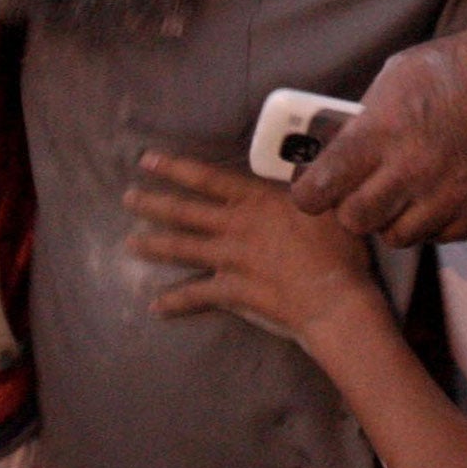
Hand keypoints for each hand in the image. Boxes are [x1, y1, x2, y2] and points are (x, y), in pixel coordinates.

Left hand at [124, 152, 378, 344]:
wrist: (334, 299)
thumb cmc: (338, 250)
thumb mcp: (326, 204)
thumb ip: (306, 182)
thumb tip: (301, 160)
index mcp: (255, 201)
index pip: (208, 179)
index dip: (176, 168)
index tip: (148, 161)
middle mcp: (234, 227)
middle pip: (185, 212)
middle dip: (153, 204)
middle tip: (128, 198)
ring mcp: (229, 260)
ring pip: (182, 249)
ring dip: (154, 245)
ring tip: (130, 244)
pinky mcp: (231, 292)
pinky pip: (196, 296)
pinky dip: (174, 302)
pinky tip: (155, 307)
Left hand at [293, 31, 466, 245]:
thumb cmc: (464, 65)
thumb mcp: (398, 75)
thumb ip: (365, 118)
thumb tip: (336, 146)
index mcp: (382, 133)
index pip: (320, 189)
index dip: (307, 195)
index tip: (309, 191)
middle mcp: (412, 171)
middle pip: (355, 221)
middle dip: (349, 207)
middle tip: (356, 190)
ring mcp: (450, 196)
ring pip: (397, 236)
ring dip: (391, 218)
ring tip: (400, 192)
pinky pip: (440, 237)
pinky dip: (432, 222)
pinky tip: (436, 194)